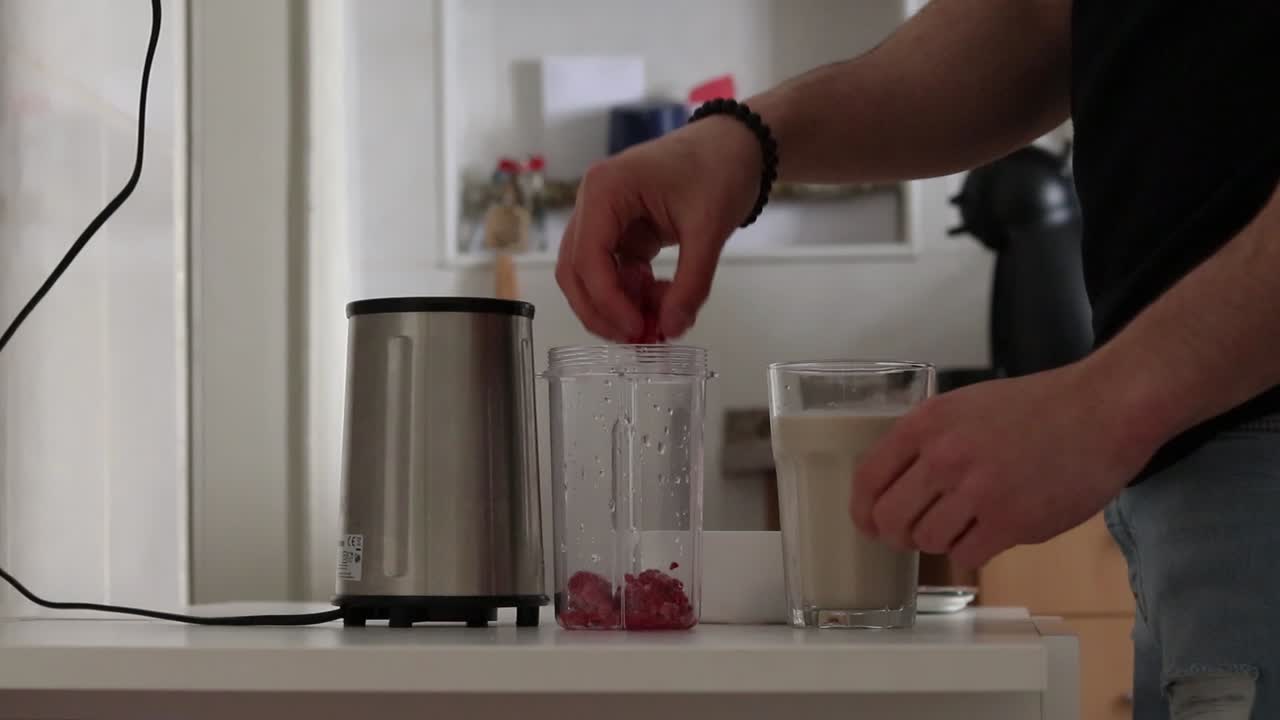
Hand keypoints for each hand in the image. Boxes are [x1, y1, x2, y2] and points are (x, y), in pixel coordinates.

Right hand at [556, 118, 759, 340]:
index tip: (636, 330)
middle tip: (638, 340)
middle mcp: (594, 203)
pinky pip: (614, 272)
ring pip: (591, 276)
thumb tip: (672, 329)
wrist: (737, 145)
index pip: (587, 257)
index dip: (607, 301)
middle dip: (602, 311)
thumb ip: (691, 283)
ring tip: (657, 323)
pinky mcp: (622, 231)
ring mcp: (605, 218)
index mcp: (605, 190)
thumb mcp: (710, 228)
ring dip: (617, 306)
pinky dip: (632, 295)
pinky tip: (662, 304)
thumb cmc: (721, 168)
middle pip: (576, 270)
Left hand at [850, 361, 1160, 568]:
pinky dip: (973, 551)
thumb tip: (893, 484)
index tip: (866, 524)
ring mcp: (977, 491)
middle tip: (910, 535)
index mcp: (926, 424)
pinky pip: (967, 555)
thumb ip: (927, 439)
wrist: (1101, 411)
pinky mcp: (1011, 522)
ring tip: (965, 524)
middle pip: (890, 519)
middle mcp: (944, 457)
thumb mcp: (965, 405)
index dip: (862, 510)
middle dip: (896, 534)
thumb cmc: (1036, 407)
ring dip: (940, 540)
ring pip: (928, 541)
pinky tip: (990, 532)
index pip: (867, 478)